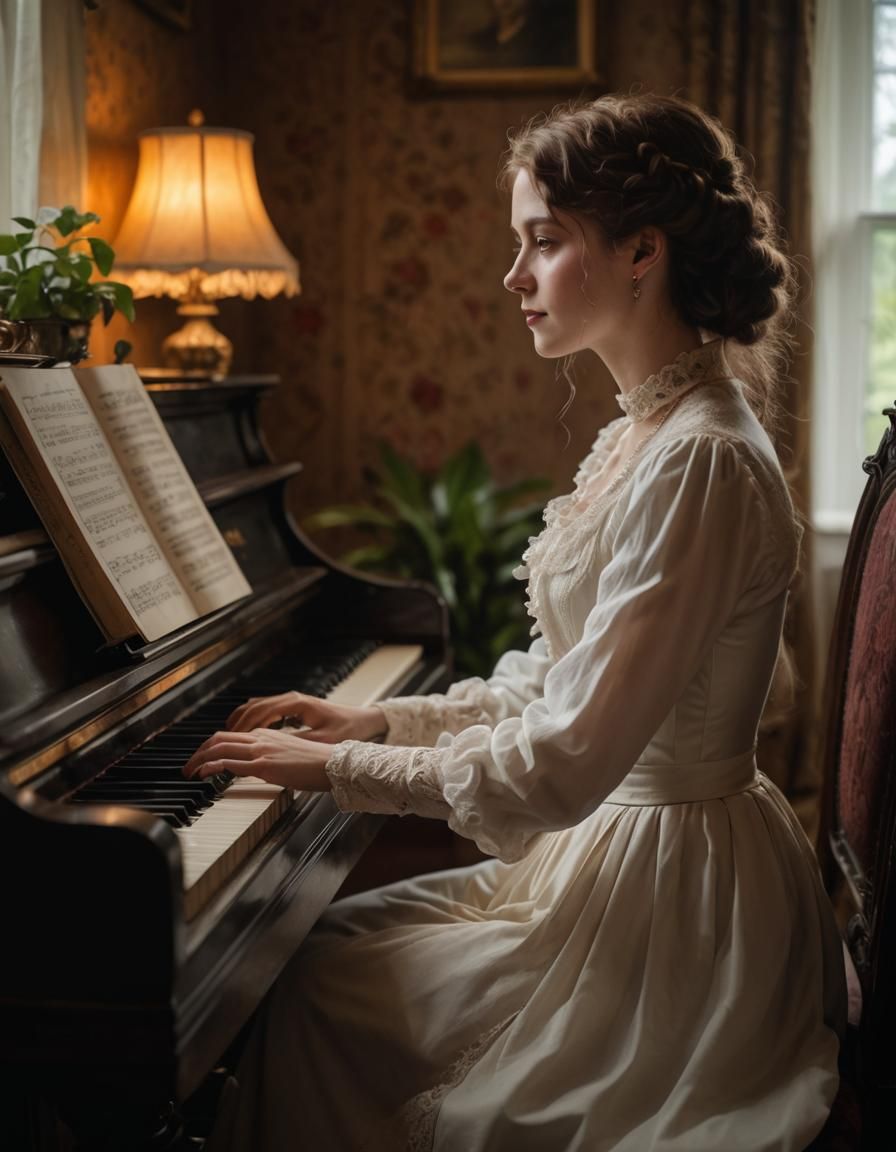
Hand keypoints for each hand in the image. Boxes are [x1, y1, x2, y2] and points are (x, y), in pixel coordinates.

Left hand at [184, 728, 331, 790]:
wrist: (333, 764)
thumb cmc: (318, 763)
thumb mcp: (290, 756)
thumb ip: (273, 758)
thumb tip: (262, 769)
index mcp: (267, 735)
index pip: (232, 736)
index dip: (212, 745)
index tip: (203, 757)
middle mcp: (261, 739)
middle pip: (219, 738)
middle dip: (199, 751)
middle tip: (189, 765)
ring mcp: (261, 751)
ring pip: (219, 748)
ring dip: (199, 759)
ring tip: (189, 772)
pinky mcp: (263, 765)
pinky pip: (229, 763)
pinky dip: (211, 767)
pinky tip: (203, 774)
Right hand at [225, 692, 386, 742]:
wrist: (363, 720)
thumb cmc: (346, 729)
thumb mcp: (321, 740)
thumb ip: (296, 743)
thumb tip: (273, 751)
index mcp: (296, 704)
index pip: (260, 712)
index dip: (242, 727)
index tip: (227, 740)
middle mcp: (290, 699)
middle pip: (253, 708)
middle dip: (233, 725)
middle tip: (215, 743)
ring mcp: (291, 701)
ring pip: (256, 707)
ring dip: (239, 721)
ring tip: (223, 738)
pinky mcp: (293, 707)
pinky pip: (264, 710)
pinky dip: (250, 720)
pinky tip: (243, 732)